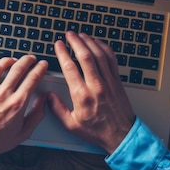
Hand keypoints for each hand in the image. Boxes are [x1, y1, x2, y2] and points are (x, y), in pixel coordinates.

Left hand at [0, 55, 47, 163]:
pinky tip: (6, 62)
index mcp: (19, 105)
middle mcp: (7, 96)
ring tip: (21, 59)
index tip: (43, 66)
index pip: (33, 80)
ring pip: (8, 67)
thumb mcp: (24, 132)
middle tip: (34, 59)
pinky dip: (2, 63)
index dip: (40, 69)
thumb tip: (44, 100)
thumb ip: (37, 114)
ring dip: (17, 59)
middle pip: (22, 70)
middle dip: (30, 61)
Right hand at [47, 32, 135, 153]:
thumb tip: (47, 96)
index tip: (58, 44)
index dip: (62, 53)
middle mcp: (97, 86)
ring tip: (81, 35)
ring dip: (89, 42)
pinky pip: (111, 59)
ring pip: (99, 55)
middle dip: (76, 42)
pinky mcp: (117, 80)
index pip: (70, 68)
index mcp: (83, 96)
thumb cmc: (97, 131)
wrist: (121, 135)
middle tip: (69, 34)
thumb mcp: (72, 124)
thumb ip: (57, 109)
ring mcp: (109, 81)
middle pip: (86, 56)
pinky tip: (98, 43)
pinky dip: (104, 48)